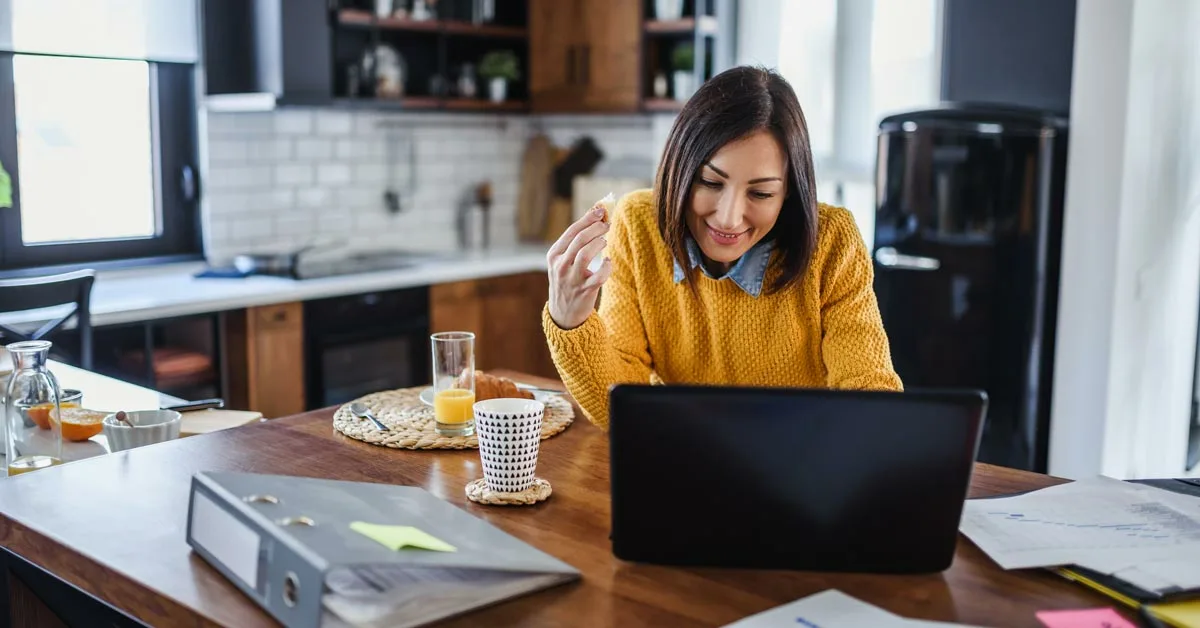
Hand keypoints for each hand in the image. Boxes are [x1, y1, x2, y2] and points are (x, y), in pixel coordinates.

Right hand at [547, 204, 612, 329]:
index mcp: (554, 255)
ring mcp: (571, 279)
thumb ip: (576, 242)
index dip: (587, 219)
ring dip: (599, 244)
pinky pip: (599, 276)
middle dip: (596, 228)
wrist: (563, 314)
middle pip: (580, 240)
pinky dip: (607, 266)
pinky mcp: (584, 291)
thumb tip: (594, 213)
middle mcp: (560, 266)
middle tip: (607, 225)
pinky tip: (608, 262)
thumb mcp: (564, 261)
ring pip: (586, 255)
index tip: (600, 211)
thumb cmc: (567, 280)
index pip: (571, 231)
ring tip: (605, 241)